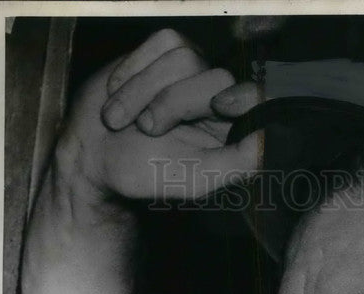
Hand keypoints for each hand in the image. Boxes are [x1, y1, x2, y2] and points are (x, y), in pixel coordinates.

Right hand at [57, 28, 259, 202]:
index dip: (247, 96)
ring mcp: (195, 70)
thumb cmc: (146, 173)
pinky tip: (119, 95)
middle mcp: (220, 96)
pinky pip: (161, 43)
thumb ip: (239, 163)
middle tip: (146, 131)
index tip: (220, 107)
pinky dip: (134, 70)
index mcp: (234, 131)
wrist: (94, 154)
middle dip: (173, 103)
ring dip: (143, 91)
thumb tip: (270, 140)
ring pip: (184, 58)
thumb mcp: (197, 180)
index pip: (259, 101)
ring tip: (121, 119)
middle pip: (216, 78)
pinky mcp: (167, 50)